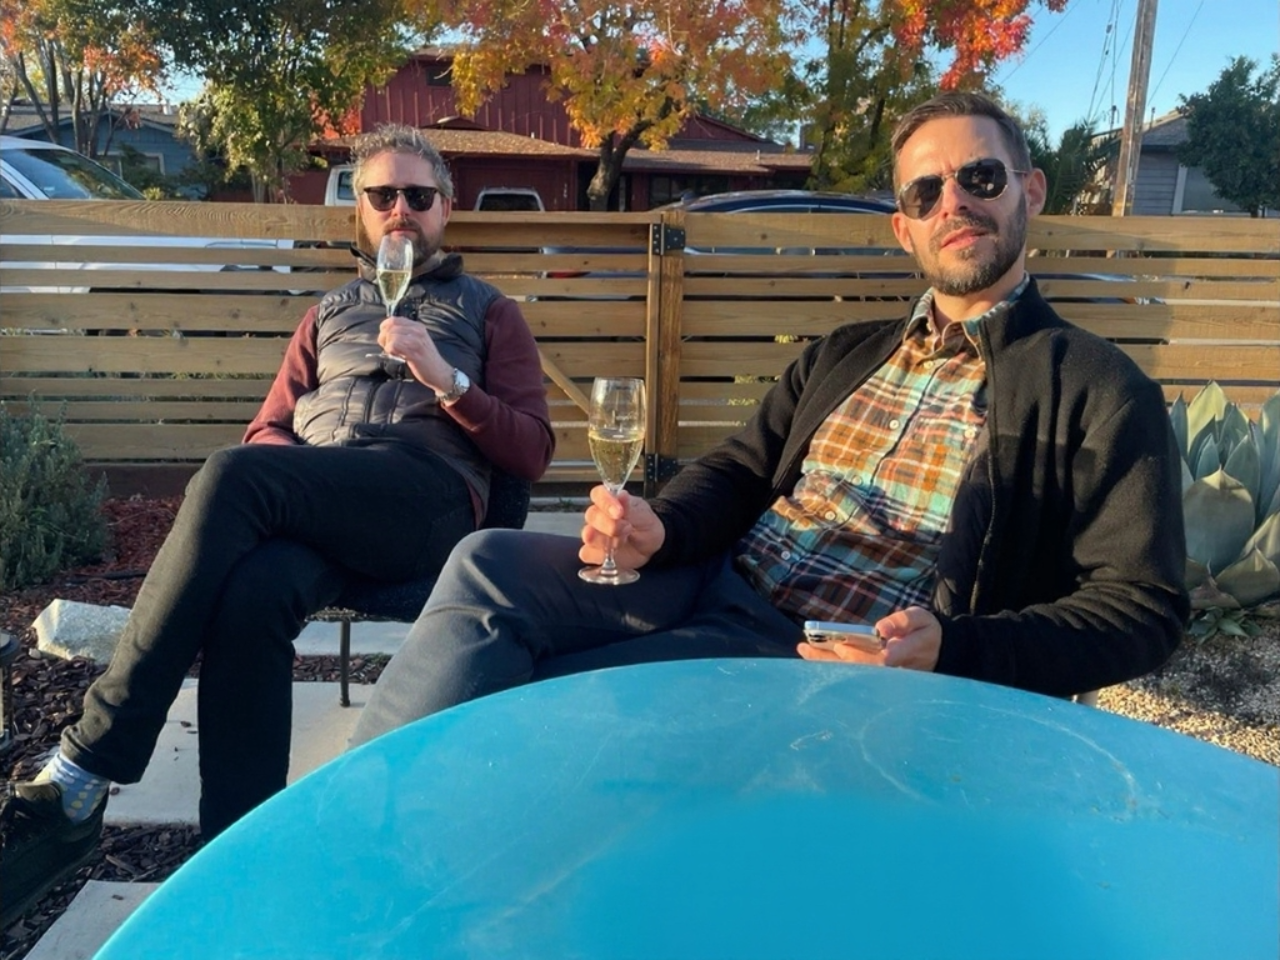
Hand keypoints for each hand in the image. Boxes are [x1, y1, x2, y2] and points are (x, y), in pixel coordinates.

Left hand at [378, 318, 451, 391]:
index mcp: (418, 326)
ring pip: (391, 335)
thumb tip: (386, 333)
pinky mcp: (413, 351)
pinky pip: (393, 345)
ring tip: (393, 353)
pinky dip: (390, 351)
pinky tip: (396, 356)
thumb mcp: (418, 341)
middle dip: (383, 337)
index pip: (394, 319)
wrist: (440, 373)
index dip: (385, 328)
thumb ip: (405, 335)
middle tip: (387, 348)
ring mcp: (416, 340)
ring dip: (387, 345)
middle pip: (390, 327)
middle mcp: (417, 330)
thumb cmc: (426, 360)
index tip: (386, 338)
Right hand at [579, 485, 665, 570]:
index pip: (598, 495)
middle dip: (609, 524)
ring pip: (588, 535)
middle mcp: (598, 516)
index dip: (606, 502)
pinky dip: (598, 555)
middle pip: (591, 516)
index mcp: (609, 501)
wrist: (652, 547)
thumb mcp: (643, 514)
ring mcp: (594, 535)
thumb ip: (630, 507)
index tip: (619, 512)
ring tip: (622, 542)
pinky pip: (587, 554)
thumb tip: (621, 495)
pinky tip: (611, 554)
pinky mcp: (594, 553)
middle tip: (627, 528)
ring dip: (606, 540)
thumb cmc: (645, 525)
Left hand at [796, 606, 941, 671]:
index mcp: (902, 656)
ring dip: (825, 663)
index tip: (840, 648)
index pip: (877, 661)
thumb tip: (880, 629)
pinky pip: (850, 673)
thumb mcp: (921, 620)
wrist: (941, 650)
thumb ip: (902, 622)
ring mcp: (882, 677)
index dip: (858, 656)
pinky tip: (814, 658)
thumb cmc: (926, 632)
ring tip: (803, 650)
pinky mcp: (876, 677)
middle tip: (804, 647)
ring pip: (850, 673)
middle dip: (829, 660)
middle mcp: (889, 671)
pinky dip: (831, 666)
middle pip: (855, 669)